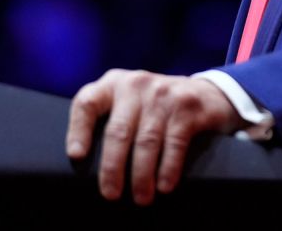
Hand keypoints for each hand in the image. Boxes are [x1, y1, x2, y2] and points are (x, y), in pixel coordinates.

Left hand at [66, 69, 244, 204]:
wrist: (205, 93)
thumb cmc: (156, 107)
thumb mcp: (129, 103)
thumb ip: (110, 120)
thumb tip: (88, 166)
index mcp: (113, 84)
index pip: (87, 103)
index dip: (78, 130)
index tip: (76, 156)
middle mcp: (135, 84)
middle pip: (117, 131)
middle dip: (112, 167)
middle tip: (110, 194)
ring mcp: (162, 94)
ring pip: (146, 141)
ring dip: (142, 175)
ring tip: (141, 197)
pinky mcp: (186, 106)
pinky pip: (174, 143)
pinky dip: (168, 168)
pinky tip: (165, 185)